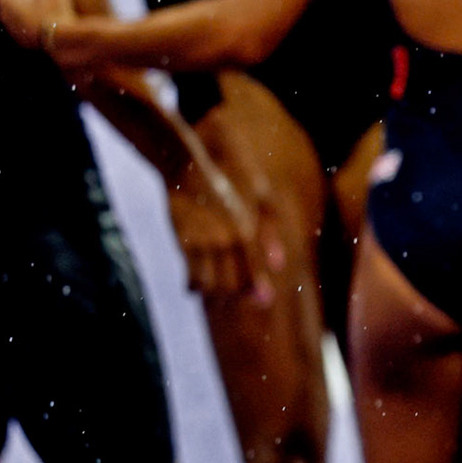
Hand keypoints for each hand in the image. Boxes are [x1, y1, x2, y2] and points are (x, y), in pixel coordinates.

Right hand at [167, 134, 281, 305]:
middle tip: (240, 293)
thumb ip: (271, 231)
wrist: (188, 162)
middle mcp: (222, 240)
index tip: (264, 300)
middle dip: (237, 293)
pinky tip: (198, 286)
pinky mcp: (181, 242)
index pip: (252, 272)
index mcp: (244, 231)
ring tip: (220, 290)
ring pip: (209, 285)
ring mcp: (199, 242)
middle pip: (230, 284)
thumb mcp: (260, 197)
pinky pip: (190, 276)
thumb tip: (279, 264)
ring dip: (216, 292)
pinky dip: (195, 285)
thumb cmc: (230, 177)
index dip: (258, 289)